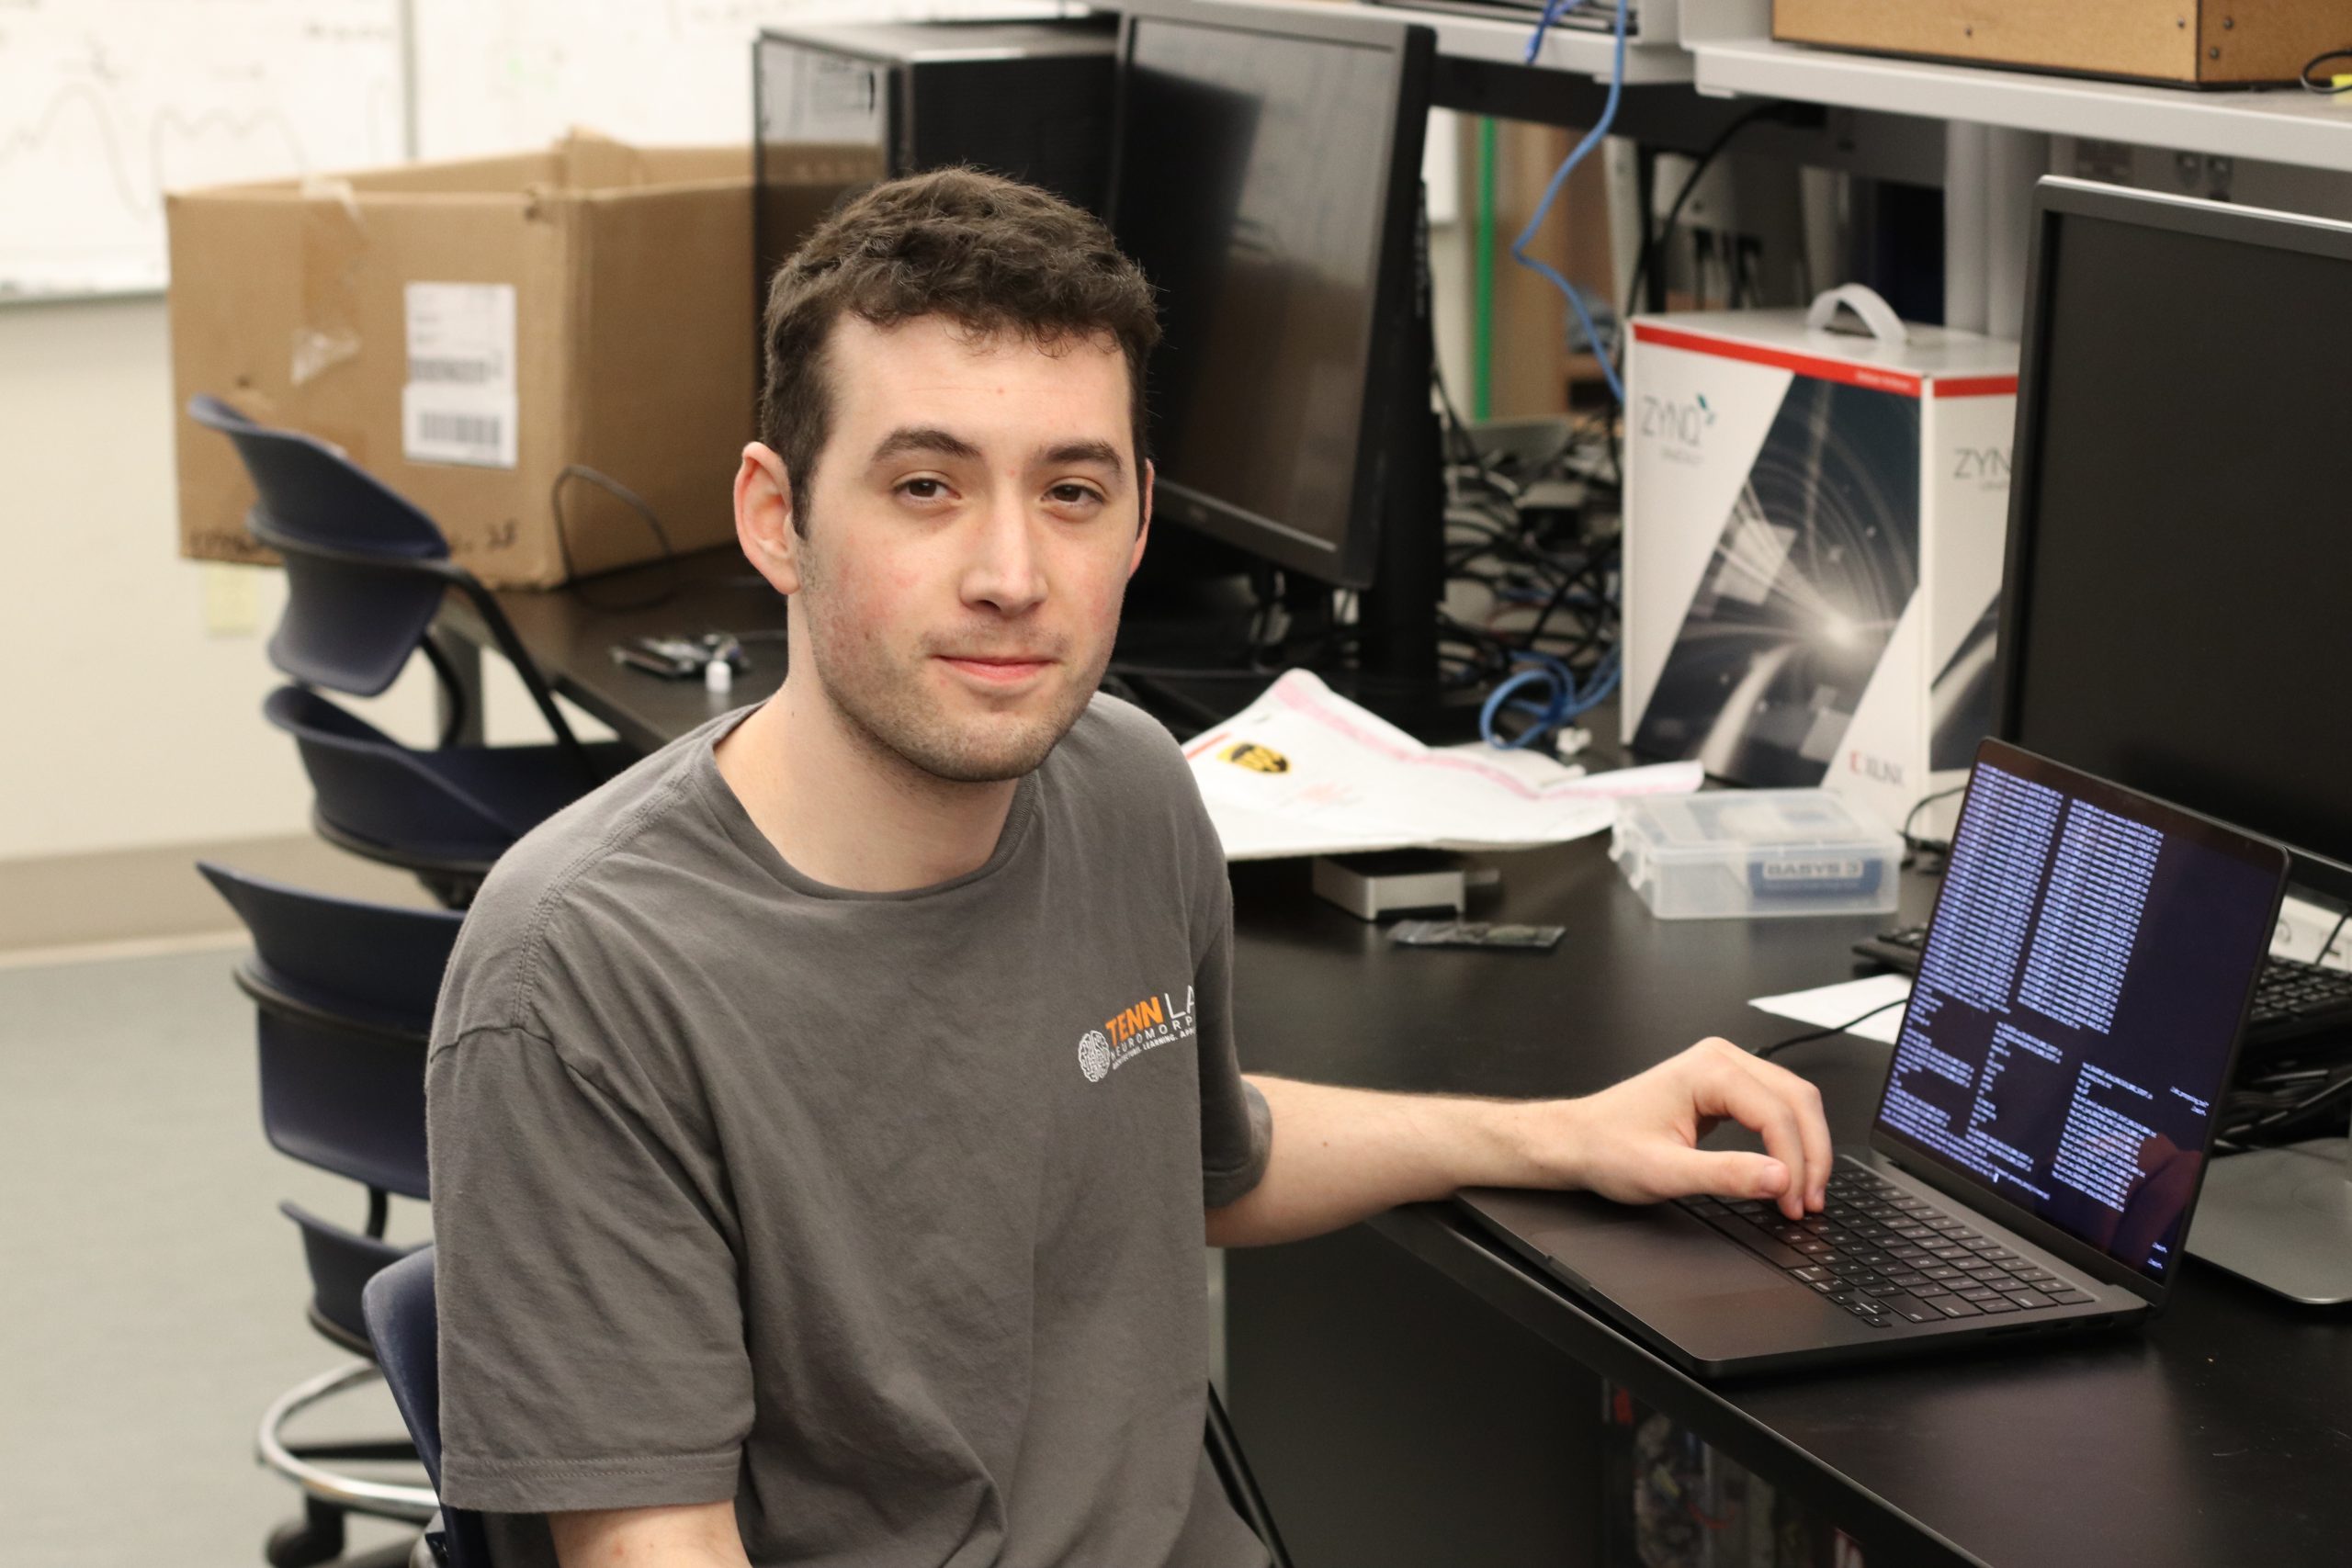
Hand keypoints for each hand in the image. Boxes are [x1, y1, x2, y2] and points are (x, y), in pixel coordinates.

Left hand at [1532, 1038, 1832, 1218]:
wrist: (1576, 1141)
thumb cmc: (1607, 1149)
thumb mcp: (1666, 1172)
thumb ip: (1727, 1175)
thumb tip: (1781, 1180)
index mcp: (1708, 1070)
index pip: (1776, 1113)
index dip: (1795, 1162)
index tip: (1796, 1202)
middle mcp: (1720, 1059)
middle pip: (1796, 1100)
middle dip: (1811, 1154)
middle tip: (1810, 1202)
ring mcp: (1723, 1070)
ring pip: (1792, 1101)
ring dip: (1806, 1147)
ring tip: (1804, 1193)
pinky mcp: (1724, 1088)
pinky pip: (1774, 1108)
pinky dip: (1788, 1140)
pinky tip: (1787, 1172)